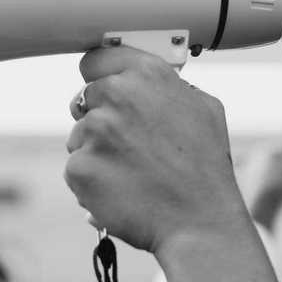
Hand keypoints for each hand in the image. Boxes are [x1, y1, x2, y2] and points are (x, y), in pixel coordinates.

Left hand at [64, 46, 250, 254]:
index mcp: (148, 75)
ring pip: (79, 137)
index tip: (104, 88)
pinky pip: (76, 168)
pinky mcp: (80, 166)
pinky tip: (121, 189)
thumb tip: (149, 84)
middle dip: (99, 118)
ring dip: (96, 152)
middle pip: (84, 99)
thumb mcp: (204, 108)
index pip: (97, 59)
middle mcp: (118, 95)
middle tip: (127, 145)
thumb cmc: (205, 168)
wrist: (198, 222)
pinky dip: (92, 181)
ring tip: (132, 173)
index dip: (100, 76)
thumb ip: (170, 87)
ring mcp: (95, 131)